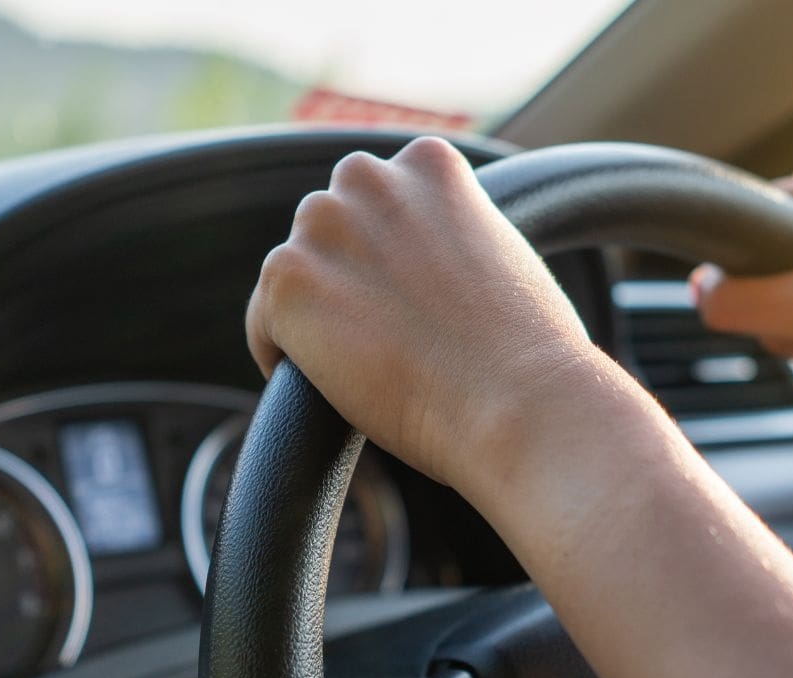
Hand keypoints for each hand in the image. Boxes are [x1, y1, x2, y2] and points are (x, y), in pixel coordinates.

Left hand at [246, 137, 616, 491]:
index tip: (408, 301)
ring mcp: (322, 225)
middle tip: (387, 339)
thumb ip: (450, 236)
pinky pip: (264, 324)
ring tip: (368, 366)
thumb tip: (418, 269)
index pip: (378, 199)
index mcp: (428, 162)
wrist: (518, 401)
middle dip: (347, 276)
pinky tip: (334, 386)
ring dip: (318, 316)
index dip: (388, 257)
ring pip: (296, 275)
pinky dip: (286, 359)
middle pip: (329, 228)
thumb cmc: (528, 353)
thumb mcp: (500, 256)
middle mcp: (369, 178)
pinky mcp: (286, 280)